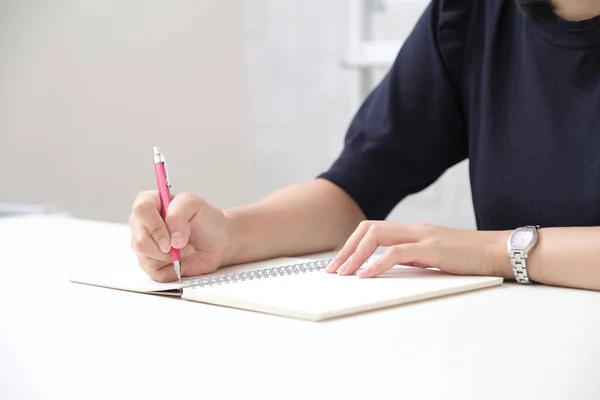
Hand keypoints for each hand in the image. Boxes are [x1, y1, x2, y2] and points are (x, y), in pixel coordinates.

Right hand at [129, 191, 231, 281]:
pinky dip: (173, 269)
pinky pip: (155, 272)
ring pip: (146, 258)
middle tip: (182, 245)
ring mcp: (144, 245)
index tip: (171, 238)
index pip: (141, 210)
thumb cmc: (205, 219)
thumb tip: (172, 238)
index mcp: (150, 202)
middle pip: (140, 240)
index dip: (155, 226)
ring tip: (186, 248)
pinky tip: (181, 259)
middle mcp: (142, 224)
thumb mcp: (196, 204)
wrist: (217, 240)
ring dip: (172, 257)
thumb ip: (179, 212)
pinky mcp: (151, 264)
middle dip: (165, 248)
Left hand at [325, 221, 509, 277]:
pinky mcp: (432, 248)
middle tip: (333, 270)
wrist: (498, 252)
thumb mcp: (433, 257)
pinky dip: (377, 263)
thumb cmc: (468, 258)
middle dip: (346, 249)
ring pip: (377, 236)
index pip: (372, 229)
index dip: (352, 245)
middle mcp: (414, 229)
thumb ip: (411, 257)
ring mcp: (422, 236)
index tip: (339, 264)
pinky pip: (397, 252)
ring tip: (343, 274)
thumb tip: (385, 267)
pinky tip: (366, 275)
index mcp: (412, 231)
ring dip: (355, 255)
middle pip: (368, 229)